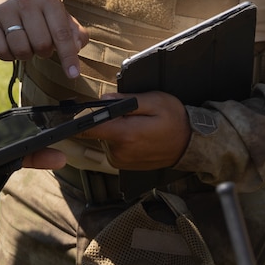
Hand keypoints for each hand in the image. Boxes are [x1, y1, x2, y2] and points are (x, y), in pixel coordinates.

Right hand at [0, 0, 88, 78]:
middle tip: (38, 43)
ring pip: (22, 51)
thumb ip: (74, 34)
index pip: (62, 34)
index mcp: (48, 0)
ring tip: (24, 42)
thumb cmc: (38, 17)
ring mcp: (5, 9)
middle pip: (42, 45)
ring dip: (26, 54)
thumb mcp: (59, 20)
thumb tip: (76, 47)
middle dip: (43, 52)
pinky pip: (2, 53)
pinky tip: (9, 43)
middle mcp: (27, 1)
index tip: (73, 74)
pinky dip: (9, 55)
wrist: (2, 2)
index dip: (68, 56)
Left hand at [76, 92, 190, 169]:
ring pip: (105, 137)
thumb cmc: (175, 120)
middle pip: (98, 130)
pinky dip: (120, 138)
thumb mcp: (155, 101)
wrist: (190, 144)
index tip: (74, 111)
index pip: (89, 128)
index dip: (80, 118)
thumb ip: (127, 101)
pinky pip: (112, 146)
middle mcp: (120, 152)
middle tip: (130, 113)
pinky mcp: (123, 164)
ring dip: (115, 129)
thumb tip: (103, 100)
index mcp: (125, 135)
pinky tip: (137, 134)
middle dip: (108, 118)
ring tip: (137, 124)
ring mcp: (121, 161)